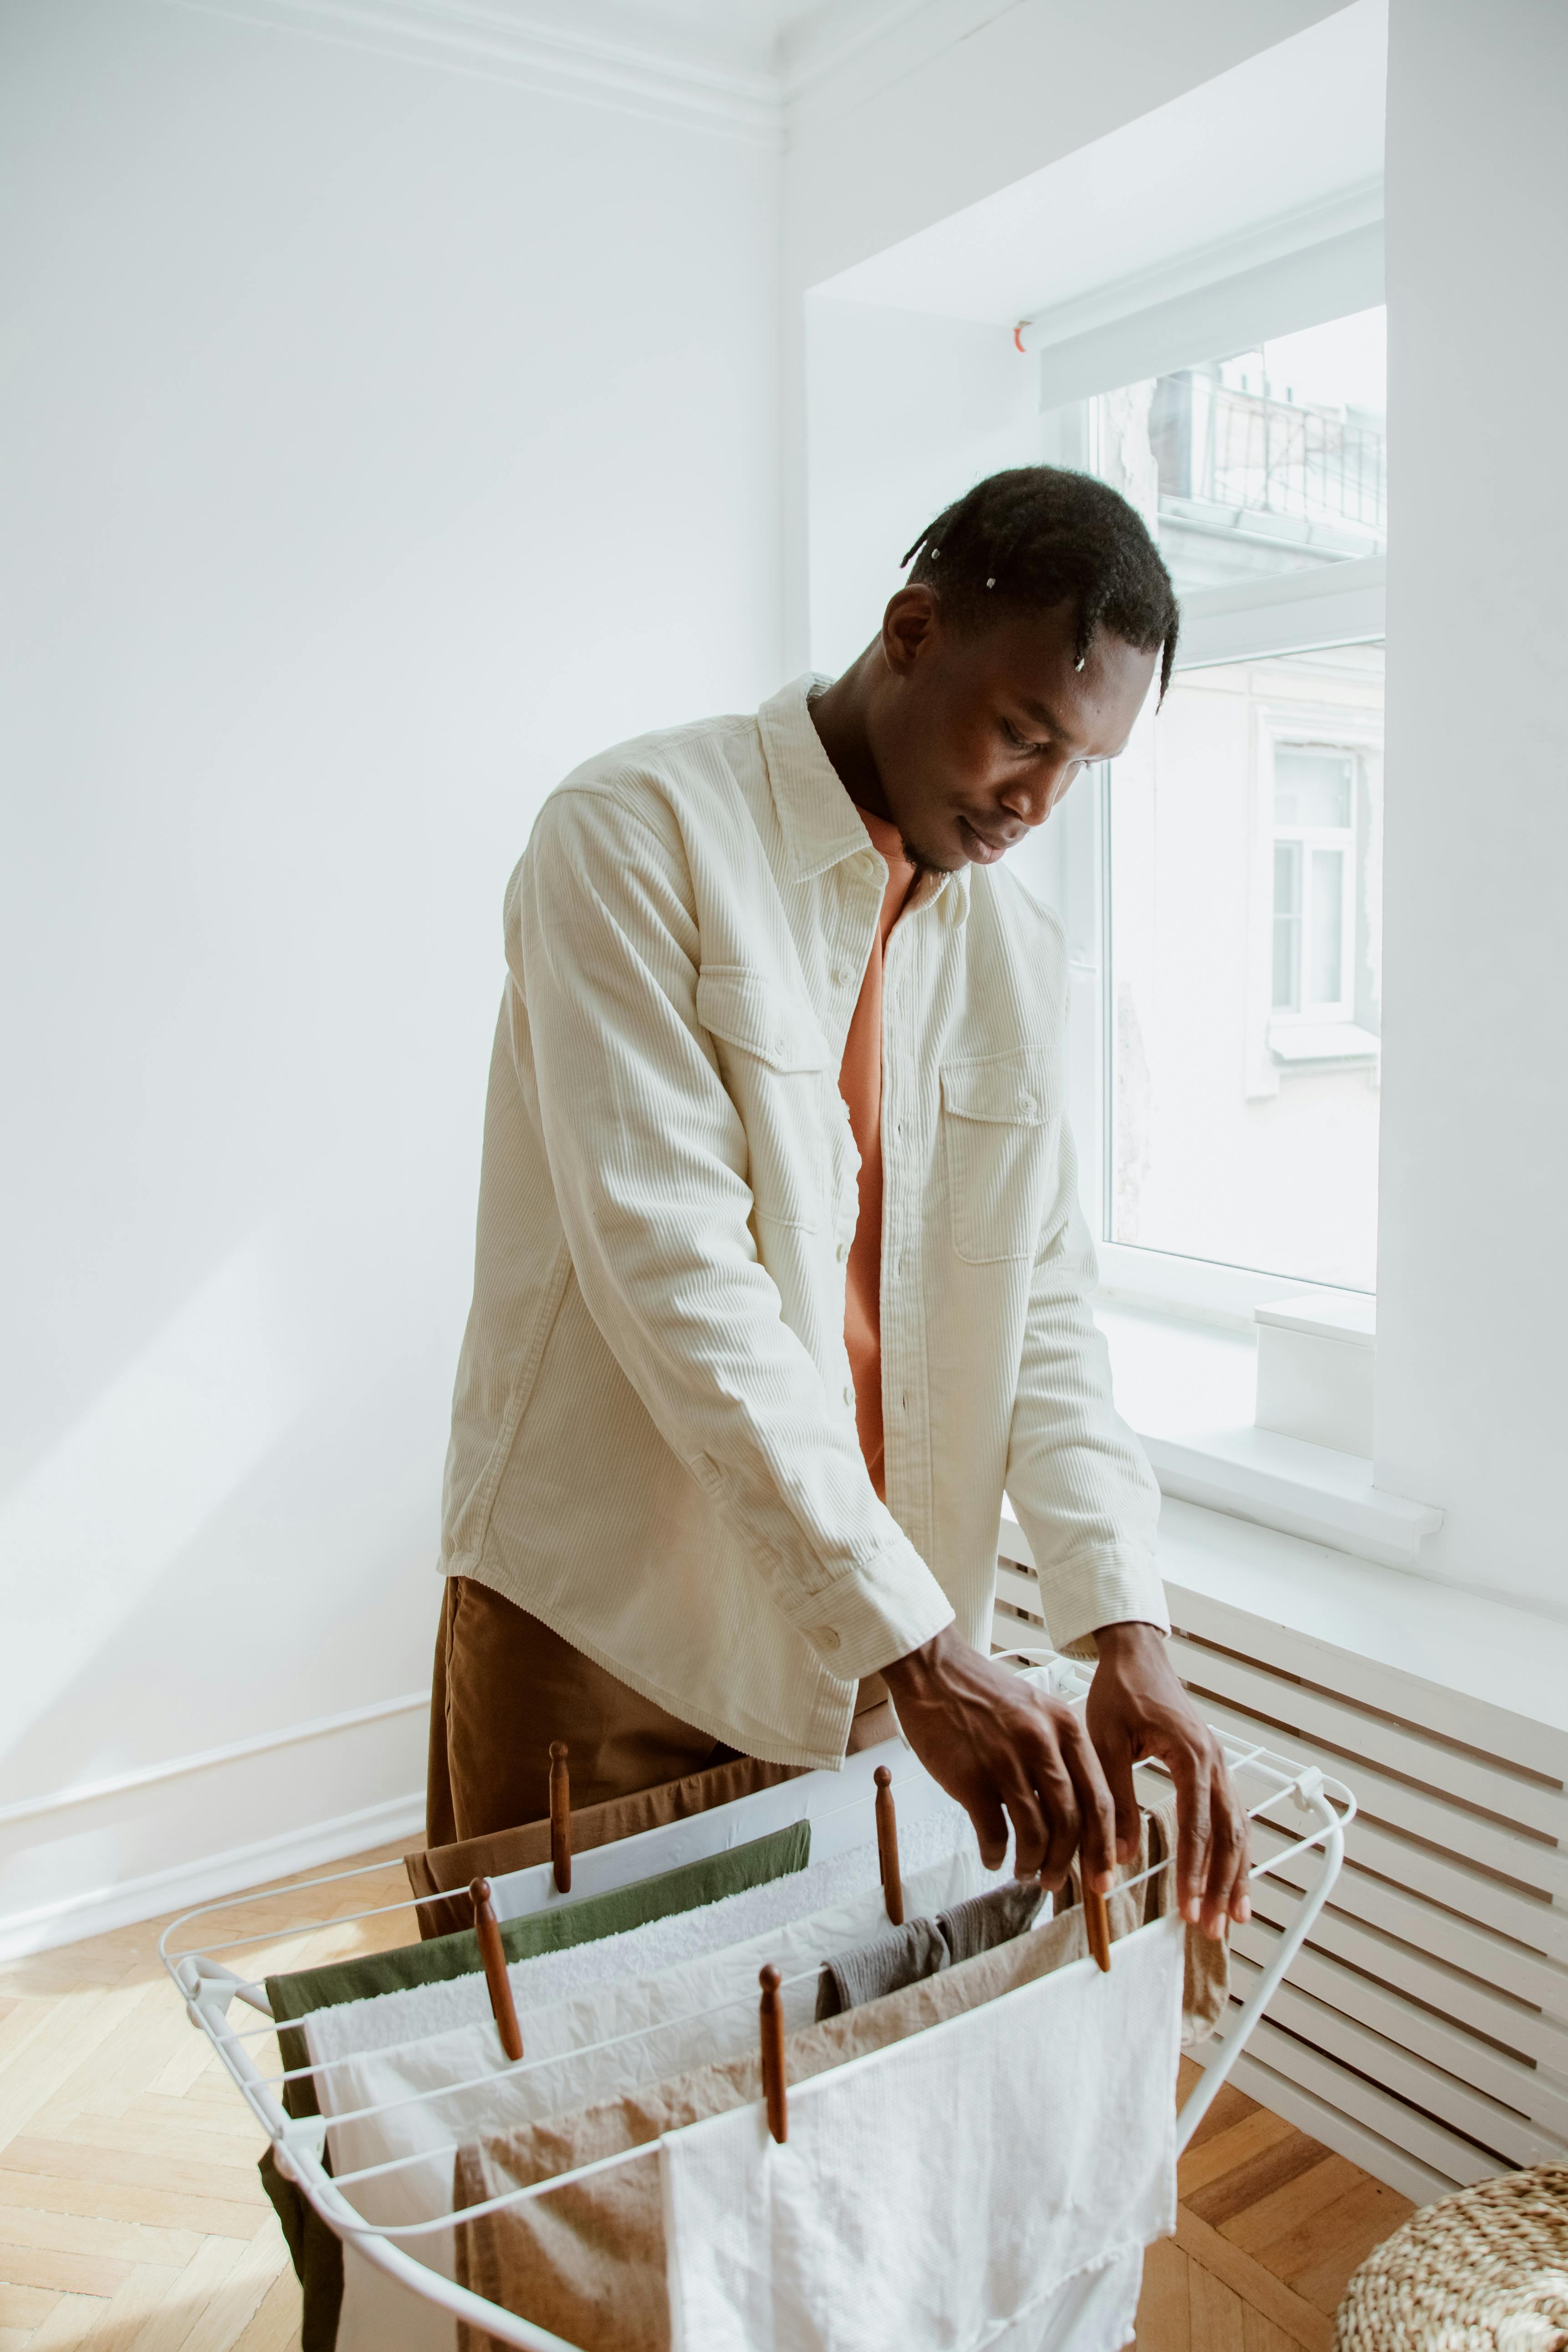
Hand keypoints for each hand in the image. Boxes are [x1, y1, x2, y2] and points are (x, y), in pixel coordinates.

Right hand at [881, 1623, 1116, 1893]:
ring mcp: (1005, 1760)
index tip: (1102, 1874)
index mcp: (1065, 1727)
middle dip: (1067, 1862)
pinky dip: (996, 1854)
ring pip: (1036, 1832)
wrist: (933, 1669)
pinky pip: (994, 1832)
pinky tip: (993, 1857)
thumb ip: (1059, 1754)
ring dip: (1033, 1862)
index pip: (1099, 1798)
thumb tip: (1074, 1816)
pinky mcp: (970, 1776)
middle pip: (1072, 1821)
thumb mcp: (1037, 1711)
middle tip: (1055, 1881)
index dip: (1103, 1845)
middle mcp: (1042, 1743)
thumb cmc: (983, 1695)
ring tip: (1025, 1872)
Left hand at [1086, 1622, 1250, 1938]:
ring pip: (1238, 1829)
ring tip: (1230, 1918)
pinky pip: (1233, 1816)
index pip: (1196, 1824)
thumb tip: (1122, 1856)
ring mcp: (1219, 1764)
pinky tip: (1230, 1882)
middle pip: (1228, 1833)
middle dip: (1220, 1884)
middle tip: (1209, 1925)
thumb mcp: (1105, 1742)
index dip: (1192, 1870)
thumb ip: (1116, 1799)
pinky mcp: (1214, 1768)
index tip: (1186, 1906)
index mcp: (1189, 1753)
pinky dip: (1235, 1852)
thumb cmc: (1119, 1693)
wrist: (1136, 1655)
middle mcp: (1214, 1761)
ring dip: (1234, 1875)